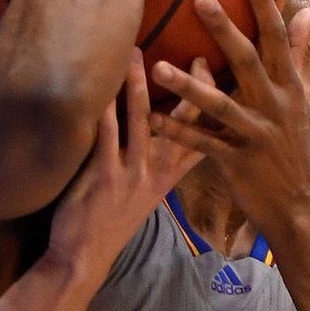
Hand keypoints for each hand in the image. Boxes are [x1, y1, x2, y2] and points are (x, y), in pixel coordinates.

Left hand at [49, 49, 204, 264]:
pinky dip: (105, 109)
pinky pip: (108, 135)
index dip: (216, 106)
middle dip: (193, 87)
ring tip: (137, 53)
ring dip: (140, 84)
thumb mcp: (145, 194)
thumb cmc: (109, 222)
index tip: (225, 75)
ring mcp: (132, 174)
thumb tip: (163, 133)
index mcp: (170, 177)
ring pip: (143, 120)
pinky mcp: (104, 177)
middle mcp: (157, 172)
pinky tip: (101, 86)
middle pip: (185, 123)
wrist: (84, 257)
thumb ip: (155, 164)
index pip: (205, 136)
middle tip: (200, 54)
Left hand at [149, 0, 309, 233]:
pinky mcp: (237, 163)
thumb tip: (305, 13)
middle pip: (248, 63)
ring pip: (219, 105)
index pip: (278, 40)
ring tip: (158, 67)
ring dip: (187, 86)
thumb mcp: (304, 101)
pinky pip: (202, 144)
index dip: (264, 7)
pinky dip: (177, 131)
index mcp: (291, 89)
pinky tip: (151, 119)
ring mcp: (256, 135)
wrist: (303, 209)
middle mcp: (276, 107)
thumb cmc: (297, 150)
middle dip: (225, 30)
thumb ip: (301, 57)